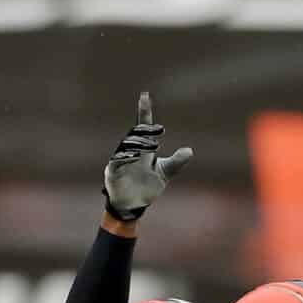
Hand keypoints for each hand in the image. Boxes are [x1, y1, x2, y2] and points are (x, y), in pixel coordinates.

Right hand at [102, 91, 192, 221]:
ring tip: (152, 146)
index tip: (145, 96)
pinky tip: (134, 156)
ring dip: (139, 143)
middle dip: (146, 130)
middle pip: (136, 133)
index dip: (144, 111)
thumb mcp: (165, 173)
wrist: (134, 205)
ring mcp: (120, 160)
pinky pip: (117, 160)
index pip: (143, 125)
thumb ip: (176, 162)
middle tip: (159, 132)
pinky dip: (124, 156)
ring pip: (127, 145)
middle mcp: (131, 150)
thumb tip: (189, 151)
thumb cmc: (147, 186)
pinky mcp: (112, 171)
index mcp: (143, 148)